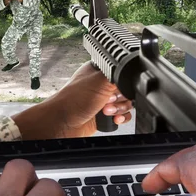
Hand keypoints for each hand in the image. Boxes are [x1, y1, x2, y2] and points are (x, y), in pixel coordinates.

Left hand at [12, 62, 132, 139]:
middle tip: (108, 101)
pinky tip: (113, 119)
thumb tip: (132, 72)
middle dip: (120, 98)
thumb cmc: (72, 100)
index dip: (123, 81)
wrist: (63, 123)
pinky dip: (121, 118)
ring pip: (126, 103)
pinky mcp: (105, 115)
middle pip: (127, 89)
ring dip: (119, 109)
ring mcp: (104, 101)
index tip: (115, 87)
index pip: (122, 72)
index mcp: (99, 71)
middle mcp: (102, 85)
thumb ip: (118, 74)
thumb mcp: (100, 81)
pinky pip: (122, 115)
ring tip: (106, 111)